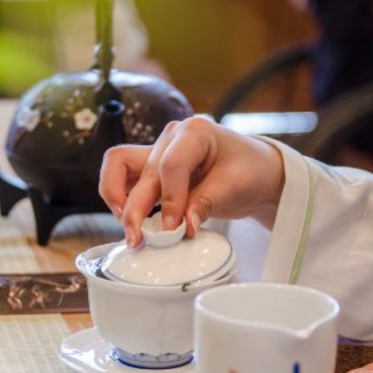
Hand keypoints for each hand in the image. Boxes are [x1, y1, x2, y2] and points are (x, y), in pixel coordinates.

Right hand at [98, 117, 284, 246]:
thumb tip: (182, 228)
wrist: (256, 171)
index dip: (169, 200)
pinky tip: (127, 219)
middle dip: (136, 209)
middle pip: (144, 172)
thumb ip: (205, 204)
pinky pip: (123, 175)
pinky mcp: (151, 168)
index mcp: (195, 132)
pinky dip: (119, 196)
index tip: (172, 229)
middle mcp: (171, 138)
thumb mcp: (236, 186)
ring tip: (126, 228)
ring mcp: (158, 151)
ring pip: (119, 165)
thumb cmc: (250, 170)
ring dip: (116, 197)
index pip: (171, 165)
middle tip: (137, 240)